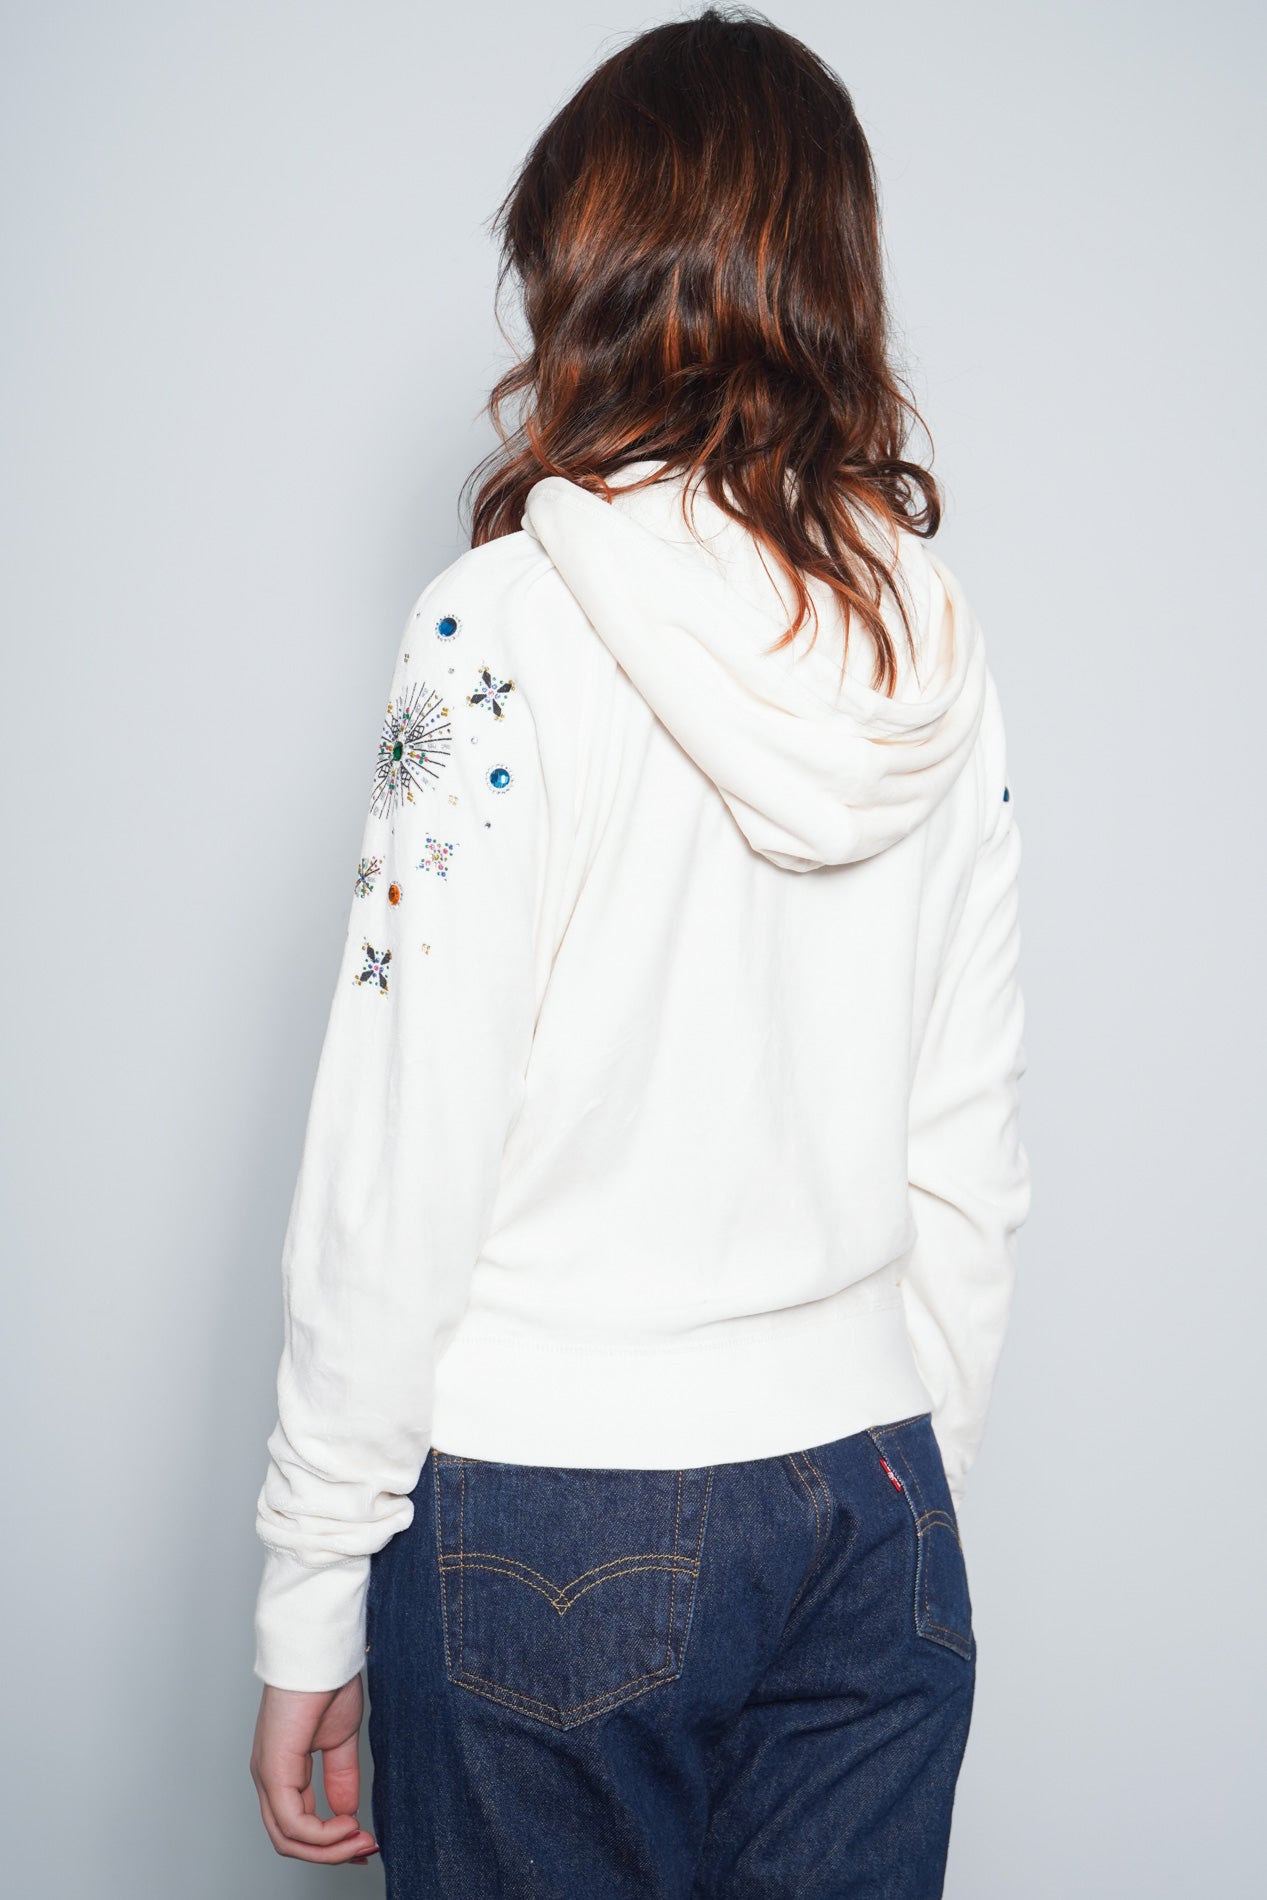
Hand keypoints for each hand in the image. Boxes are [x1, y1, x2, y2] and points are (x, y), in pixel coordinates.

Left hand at [250, 1673, 379, 1864]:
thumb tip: (348, 1813)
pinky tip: (348, 1823)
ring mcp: (267, 1775)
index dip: (331, 1843)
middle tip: (366, 1848)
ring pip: (288, 1839)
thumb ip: (342, 1777)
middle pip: (289, 1841)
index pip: (298, 1825)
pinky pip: (293, 1822)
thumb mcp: (340, 1740)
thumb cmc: (327, 1682)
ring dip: (329, 1849)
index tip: (365, 1843)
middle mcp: (268, 1778)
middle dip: (331, 1853)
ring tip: (360, 1838)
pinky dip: (323, 1834)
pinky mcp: (273, 1769)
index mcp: (282, 1770)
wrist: (322, 1652)